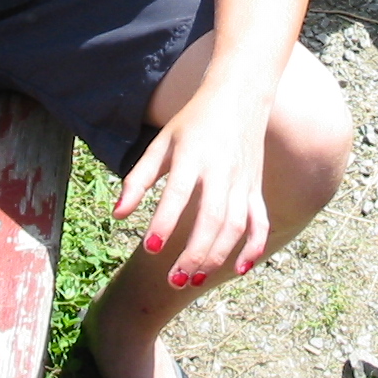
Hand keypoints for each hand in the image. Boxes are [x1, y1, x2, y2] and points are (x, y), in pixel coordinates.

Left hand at [115, 85, 269, 283]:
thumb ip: (138, 178)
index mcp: (193, 155)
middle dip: (194, 253)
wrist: (239, 96)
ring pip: (235, 225)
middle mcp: (220, 169)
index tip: (151, 248)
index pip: (178, 193)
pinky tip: (241, 268)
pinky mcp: (255, 187)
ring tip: (194, 280)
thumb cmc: (193, 122)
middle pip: (211, 218)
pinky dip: (254, 246)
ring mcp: (242, 180)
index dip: (164, 222)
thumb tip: (118, 215)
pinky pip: (259, 220)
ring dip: (217, 257)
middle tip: (173, 279)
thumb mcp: (161, 143)